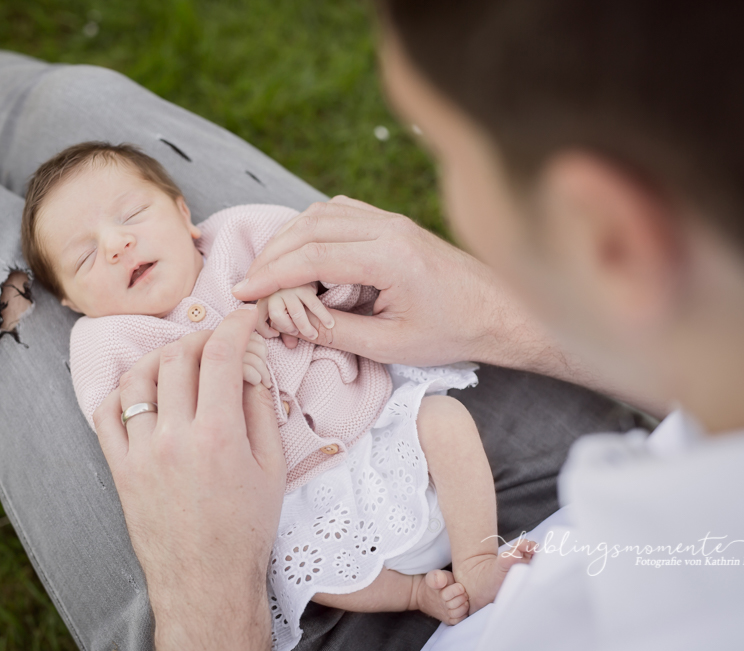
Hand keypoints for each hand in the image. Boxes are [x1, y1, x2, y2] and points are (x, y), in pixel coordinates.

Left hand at [93, 308, 284, 650]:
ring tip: (180, 361)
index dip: (235, 326)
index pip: (220, 355)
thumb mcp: (272, 468)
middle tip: (217, 342)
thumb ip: (262, 410)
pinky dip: (123, 391)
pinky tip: (144, 391)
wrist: (206, 582)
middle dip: (201, 338)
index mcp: (218, 435)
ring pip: (138, 378)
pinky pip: (107, 413)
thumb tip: (252, 367)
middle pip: (178, 357)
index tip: (246, 318)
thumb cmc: (246, 529)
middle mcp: (174, 438)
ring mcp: (140, 453)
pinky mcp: (119, 469)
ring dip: (160, 357)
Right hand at [232, 195, 560, 369]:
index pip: (312, 257)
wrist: (501, 310)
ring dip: (288, 239)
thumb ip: (335, 332)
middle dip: (271, 255)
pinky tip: (300, 253)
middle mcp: (388, 227)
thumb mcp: (390, 345)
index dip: (271, 276)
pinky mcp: (393, 223)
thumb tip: (286, 322)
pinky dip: (311, 229)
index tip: (242, 294)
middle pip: (309, 227)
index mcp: (388, 257)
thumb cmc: (453, 332)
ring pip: (321, 213)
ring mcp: (391, 220)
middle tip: (247, 284)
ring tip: (267, 271)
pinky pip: (340, 212)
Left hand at [255, 282, 334, 348]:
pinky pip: (314, 306)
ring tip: (313, 335)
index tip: (275, 334)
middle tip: (296, 333)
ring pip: (296, 314)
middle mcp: (274, 290)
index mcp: (263, 296)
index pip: (258, 318)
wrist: (304, 269)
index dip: (265, 331)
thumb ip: (284, 328)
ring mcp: (290, 287)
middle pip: (277, 316)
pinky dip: (323, 317)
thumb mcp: (284, 310)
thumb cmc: (291, 296)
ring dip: (306, 328)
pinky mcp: (306, 286)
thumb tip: (291, 345)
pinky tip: (329, 324)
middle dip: (288, 329)